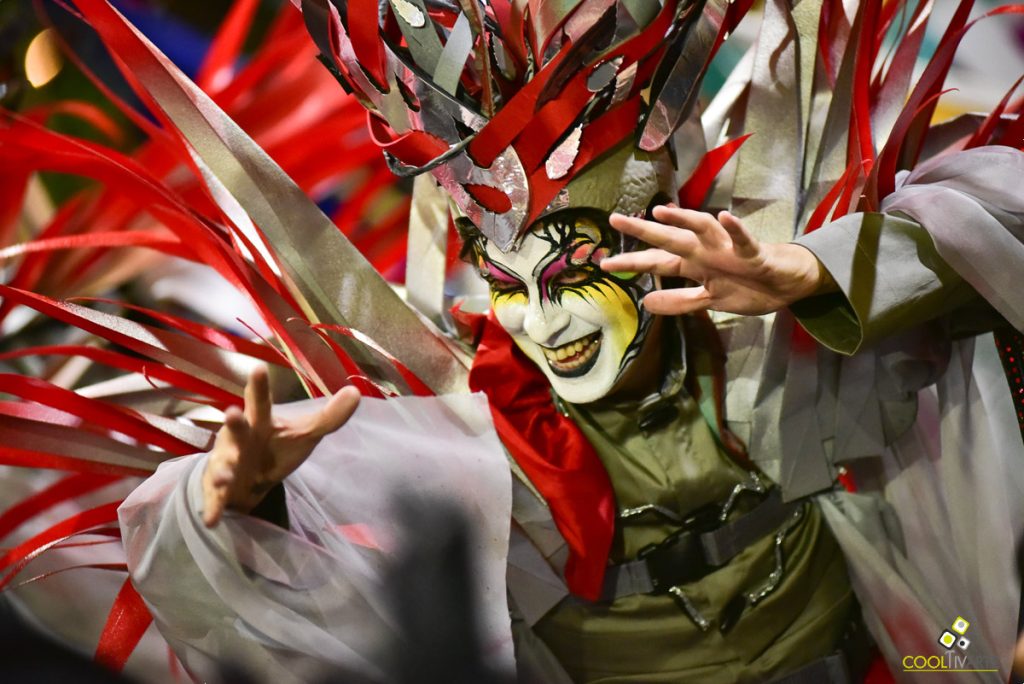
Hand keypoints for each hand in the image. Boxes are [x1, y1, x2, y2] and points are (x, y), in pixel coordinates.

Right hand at [201, 366, 360, 526]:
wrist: (248, 478)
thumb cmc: (275, 448)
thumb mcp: (305, 433)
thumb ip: (329, 417)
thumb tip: (356, 392)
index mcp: (259, 421)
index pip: (261, 400)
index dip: (260, 385)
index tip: (258, 368)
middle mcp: (238, 438)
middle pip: (237, 428)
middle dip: (234, 422)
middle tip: (232, 413)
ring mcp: (227, 463)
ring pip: (223, 465)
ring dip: (223, 471)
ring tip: (225, 479)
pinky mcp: (219, 489)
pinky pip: (216, 499)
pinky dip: (214, 508)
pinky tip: (212, 520)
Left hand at [601, 206, 834, 315]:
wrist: (788, 283)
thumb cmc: (747, 286)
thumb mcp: (709, 302)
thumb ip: (679, 302)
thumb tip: (647, 304)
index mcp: (694, 265)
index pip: (657, 261)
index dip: (632, 263)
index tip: (605, 264)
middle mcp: (706, 253)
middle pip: (671, 240)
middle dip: (644, 232)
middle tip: (616, 220)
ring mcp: (728, 252)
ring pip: (703, 231)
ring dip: (684, 220)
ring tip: (660, 212)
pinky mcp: (754, 254)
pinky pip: (744, 241)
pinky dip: (735, 230)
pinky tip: (725, 217)